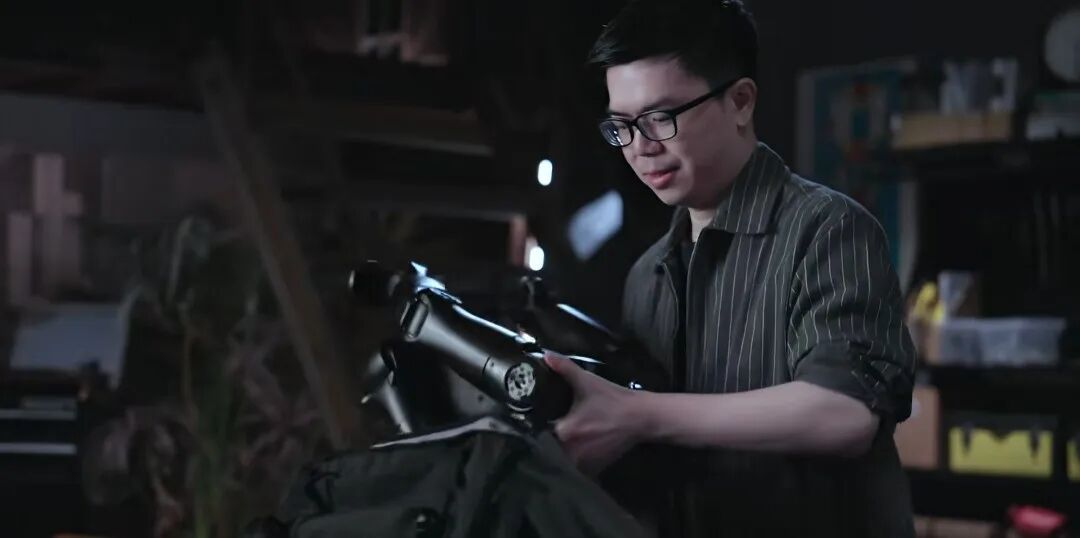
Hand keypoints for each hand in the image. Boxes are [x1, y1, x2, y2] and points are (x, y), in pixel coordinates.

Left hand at [544, 351, 645, 474]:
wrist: (641, 417)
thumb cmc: (612, 399)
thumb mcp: (587, 381)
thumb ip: (564, 368)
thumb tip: (546, 355)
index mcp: (564, 431)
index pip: (540, 432)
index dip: (540, 426)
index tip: (542, 419)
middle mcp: (571, 452)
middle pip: (551, 447)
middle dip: (551, 439)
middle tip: (554, 427)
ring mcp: (584, 464)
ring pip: (563, 460)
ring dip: (563, 451)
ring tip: (567, 438)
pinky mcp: (595, 469)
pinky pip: (577, 467)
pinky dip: (577, 459)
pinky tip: (581, 446)